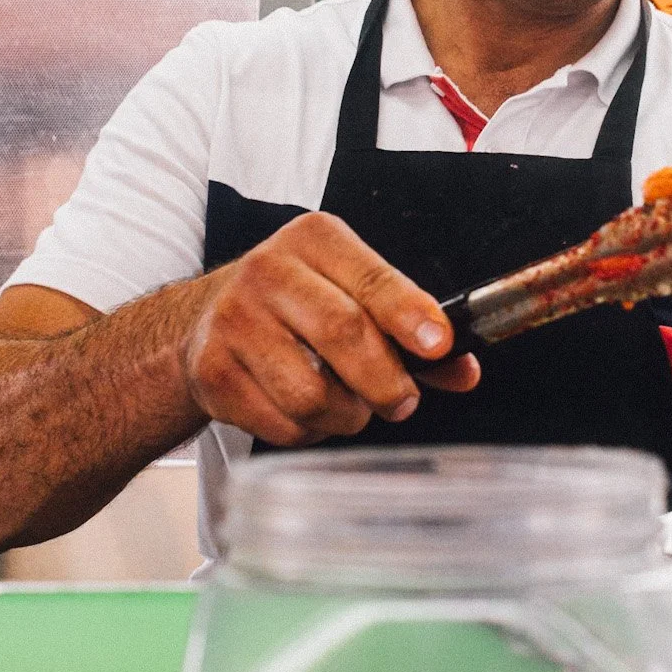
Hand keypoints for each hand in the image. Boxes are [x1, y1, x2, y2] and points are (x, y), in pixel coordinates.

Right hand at [183, 214, 480, 444]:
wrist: (208, 318)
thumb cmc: (299, 303)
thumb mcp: (352, 291)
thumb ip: (409, 327)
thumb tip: (464, 368)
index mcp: (314, 239)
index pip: (371, 278)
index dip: (409, 313)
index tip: (438, 345)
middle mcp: (268, 270)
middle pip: (343, 333)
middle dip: (387, 381)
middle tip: (402, 401)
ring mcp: (234, 321)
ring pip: (312, 393)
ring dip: (347, 415)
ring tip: (350, 406)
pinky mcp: (212, 371)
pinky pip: (281, 424)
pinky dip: (309, 432)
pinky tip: (308, 412)